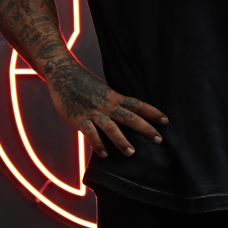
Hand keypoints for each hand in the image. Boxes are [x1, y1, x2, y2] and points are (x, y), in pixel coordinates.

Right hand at [45, 61, 167, 158]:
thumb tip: (125, 112)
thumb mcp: (103, 89)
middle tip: (159, 140)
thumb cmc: (82, 83)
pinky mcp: (79, 118)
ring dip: (122, 141)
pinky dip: (98, 144)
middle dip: (145, 129)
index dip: (152, 112)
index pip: (137, 104)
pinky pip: (90, 133)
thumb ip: (113, 101)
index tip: (166, 120)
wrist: (62, 73)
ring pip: (111, 128)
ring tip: (132, 153)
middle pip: (130, 117)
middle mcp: (106, 104)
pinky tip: (105, 155)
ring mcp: (93, 112)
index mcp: (114, 96)